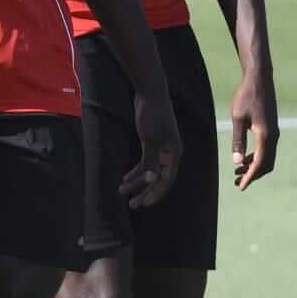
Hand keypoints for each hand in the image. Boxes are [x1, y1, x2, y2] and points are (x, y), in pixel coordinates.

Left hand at [123, 89, 181, 207]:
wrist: (149, 92)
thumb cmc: (152, 114)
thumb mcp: (150, 139)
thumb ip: (150, 161)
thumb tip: (150, 180)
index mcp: (174, 153)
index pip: (167, 180)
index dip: (156, 193)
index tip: (145, 204)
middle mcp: (169, 154)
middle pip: (158, 179)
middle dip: (145, 192)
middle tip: (132, 205)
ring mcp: (160, 149)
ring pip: (149, 171)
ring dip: (137, 183)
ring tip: (123, 192)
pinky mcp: (151, 143)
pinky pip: (144, 162)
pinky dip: (136, 171)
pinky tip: (125, 177)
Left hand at [229, 68, 278, 189]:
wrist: (259, 79)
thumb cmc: (246, 97)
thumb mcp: (238, 118)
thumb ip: (238, 140)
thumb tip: (236, 162)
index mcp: (265, 136)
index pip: (259, 164)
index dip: (250, 177)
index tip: (240, 187)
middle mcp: (273, 137)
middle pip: (266, 164)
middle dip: (253, 175)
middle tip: (237, 182)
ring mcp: (274, 132)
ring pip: (267, 158)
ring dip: (254, 167)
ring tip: (238, 171)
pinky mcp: (272, 128)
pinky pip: (267, 149)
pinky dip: (257, 157)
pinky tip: (244, 157)